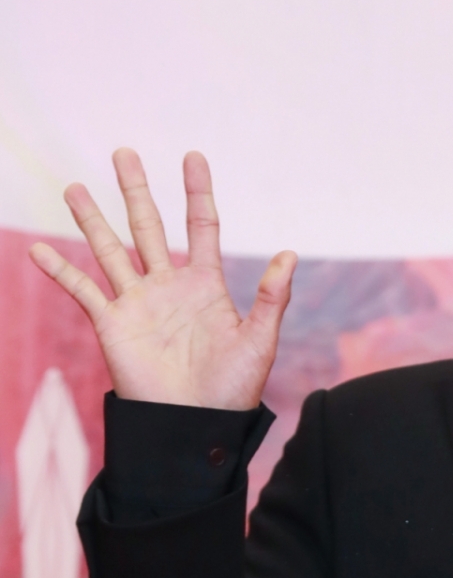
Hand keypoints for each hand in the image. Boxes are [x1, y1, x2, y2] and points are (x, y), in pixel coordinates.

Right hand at [28, 148, 295, 410]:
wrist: (196, 424)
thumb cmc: (233, 389)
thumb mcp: (259, 341)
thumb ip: (271, 298)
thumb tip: (289, 255)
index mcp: (205, 285)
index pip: (201, 226)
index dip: (197, 192)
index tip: (192, 157)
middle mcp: (168, 286)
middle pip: (148, 226)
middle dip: (135, 190)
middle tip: (123, 153)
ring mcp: (138, 303)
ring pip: (110, 250)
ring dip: (91, 219)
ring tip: (73, 187)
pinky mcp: (112, 324)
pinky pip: (82, 290)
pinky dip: (60, 270)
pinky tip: (37, 250)